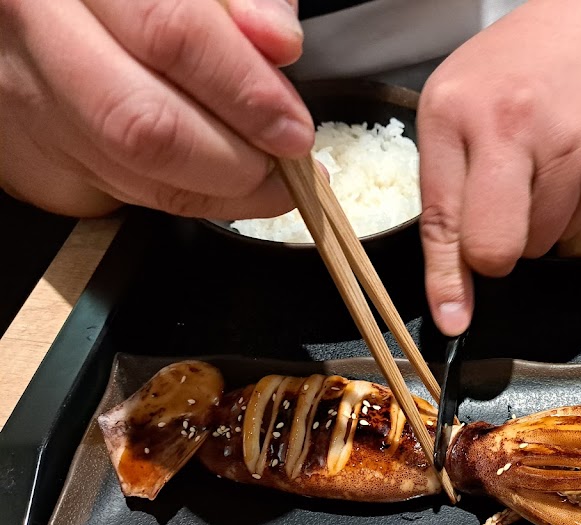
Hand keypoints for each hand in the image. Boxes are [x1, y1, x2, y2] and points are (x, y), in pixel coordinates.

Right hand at [0, 0, 312, 218]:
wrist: (63, 12)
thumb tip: (278, 41)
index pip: (172, 33)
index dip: (246, 89)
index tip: (294, 126)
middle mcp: (38, 26)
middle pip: (143, 121)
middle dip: (234, 158)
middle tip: (286, 162)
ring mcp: (28, 89)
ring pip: (131, 166)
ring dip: (219, 188)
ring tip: (269, 178)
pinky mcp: (37, 140)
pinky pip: (121, 186)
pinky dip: (189, 192)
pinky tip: (225, 180)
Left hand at [418, 0, 580, 335]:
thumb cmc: (502, 77)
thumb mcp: (450, 117)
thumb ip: (443, 199)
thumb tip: (454, 296)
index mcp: (457, 115)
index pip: (444, 217)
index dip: (448, 279)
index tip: (454, 321)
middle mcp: (514, 129)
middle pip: (500, 247)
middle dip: (494, 257)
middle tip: (495, 226)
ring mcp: (570, 149)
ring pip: (542, 245)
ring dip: (531, 233)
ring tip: (531, 179)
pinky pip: (578, 228)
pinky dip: (563, 217)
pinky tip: (560, 174)